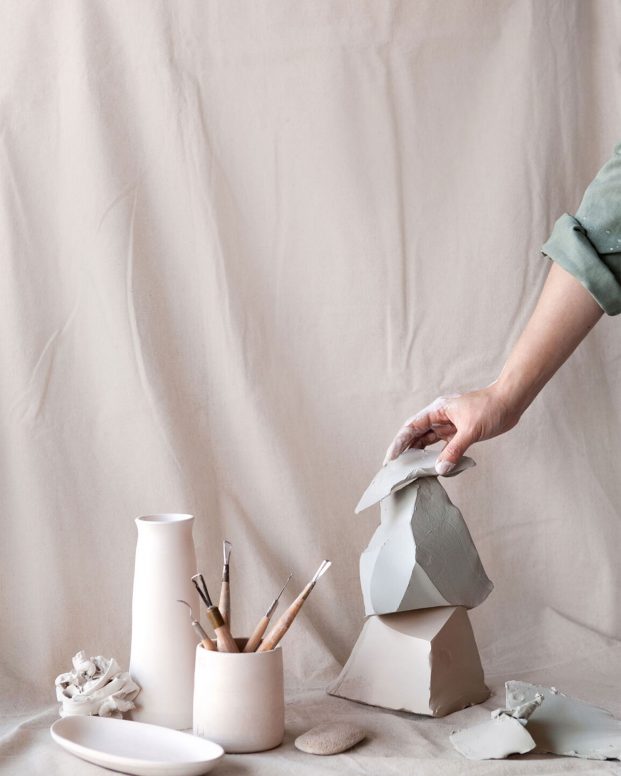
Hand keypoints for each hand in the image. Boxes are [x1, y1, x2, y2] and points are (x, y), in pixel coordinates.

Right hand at [382, 384, 519, 473]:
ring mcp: (447, 425)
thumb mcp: (471, 430)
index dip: (399, 442)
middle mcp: (438, 417)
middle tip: (393, 467)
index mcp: (437, 410)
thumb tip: (440, 469)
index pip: (411, 427)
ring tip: (406, 469)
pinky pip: (441, 446)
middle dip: (403, 450)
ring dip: (417, 453)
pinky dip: (434, 456)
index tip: (391, 457)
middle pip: (415, 434)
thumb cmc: (490, 408)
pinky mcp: (457, 433)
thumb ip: (454, 450)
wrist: (510, 402)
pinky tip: (430, 467)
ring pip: (426, 441)